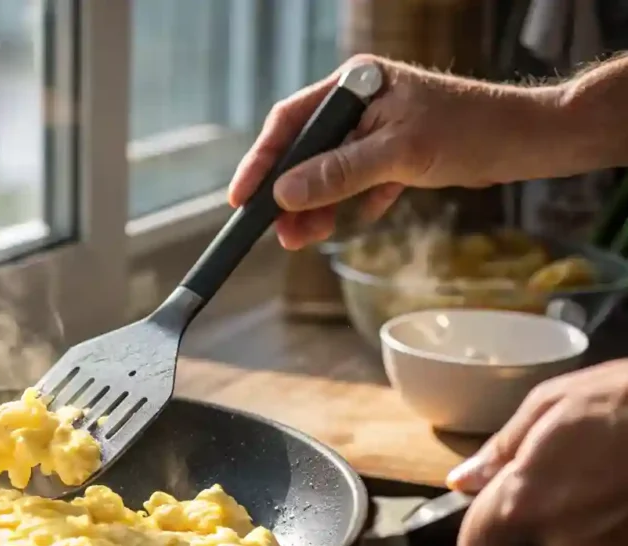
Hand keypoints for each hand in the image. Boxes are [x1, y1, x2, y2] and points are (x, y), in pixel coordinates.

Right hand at [229, 55, 561, 250]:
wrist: (526, 142)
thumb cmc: (469, 132)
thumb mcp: (398, 154)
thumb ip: (338, 173)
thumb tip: (284, 194)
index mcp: (354, 84)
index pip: (290, 122)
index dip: (262, 161)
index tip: (242, 199)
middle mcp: (359, 102)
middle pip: (306, 151)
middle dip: (290, 194)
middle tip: (279, 233)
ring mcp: (375, 127)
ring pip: (329, 171)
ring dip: (318, 206)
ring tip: (307, 238)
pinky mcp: (392, 151)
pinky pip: (357, 181)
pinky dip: (353, 203)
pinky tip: (360, 218)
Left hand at [447, 359, 627, 545]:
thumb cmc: (625, 400)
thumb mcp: (551, 405)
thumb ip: (500, 451)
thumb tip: (463, 481)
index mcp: (524, 504)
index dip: (481, 533)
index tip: (494, 514)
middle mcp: (563, 544)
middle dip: (540, 521)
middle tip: (572, 477)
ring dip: (585, 526)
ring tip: (614, 480)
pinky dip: (623, 533)